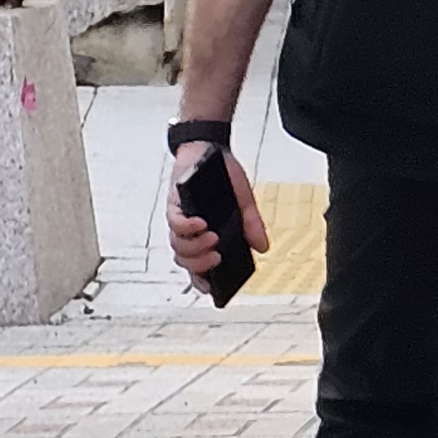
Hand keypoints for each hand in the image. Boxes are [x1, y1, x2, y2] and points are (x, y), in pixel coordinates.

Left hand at [167, 143, 268, 280]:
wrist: (210, 148)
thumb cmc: (224, 175)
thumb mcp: (244, 202)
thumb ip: (252, 225)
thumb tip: (262, 248)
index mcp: (205, 236)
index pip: (199, 267)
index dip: (203, 281)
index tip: (215, 290)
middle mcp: (189, 231)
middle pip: (186, 262)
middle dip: (200, 265)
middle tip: (217, 257)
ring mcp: (180, 218)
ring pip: (177, 246)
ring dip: (194, 247)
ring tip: (213, 238)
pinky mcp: (174, 203)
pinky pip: (174, 222)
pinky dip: (187, 227)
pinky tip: (201, 224)